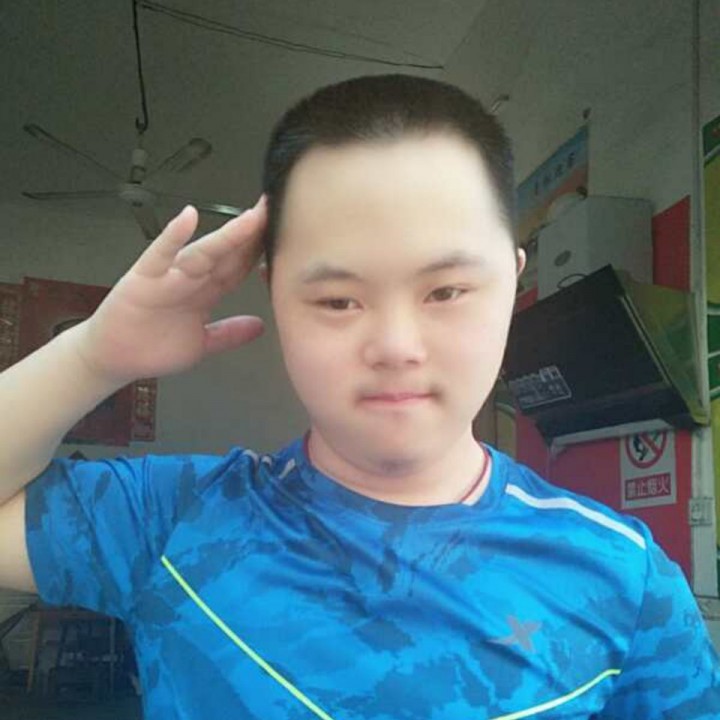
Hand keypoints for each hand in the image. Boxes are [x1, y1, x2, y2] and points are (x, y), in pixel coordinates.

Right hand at [71, 197, 267, 384]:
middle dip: (251, 234)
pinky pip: (160, 254)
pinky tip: (189, 218)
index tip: (284, 235)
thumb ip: (229, 334)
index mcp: (204, 292)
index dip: (259, 253)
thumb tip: (260, 327)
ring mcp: (168, 276)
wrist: (113, 359)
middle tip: (275, 210)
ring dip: (227, 236)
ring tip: (251, 218)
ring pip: (203, 252)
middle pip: (226, 254)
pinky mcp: (144, 278)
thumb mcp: (201, 344)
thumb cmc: (152, 346)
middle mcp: (190, 279)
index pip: (238, 268)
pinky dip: (174, 236)